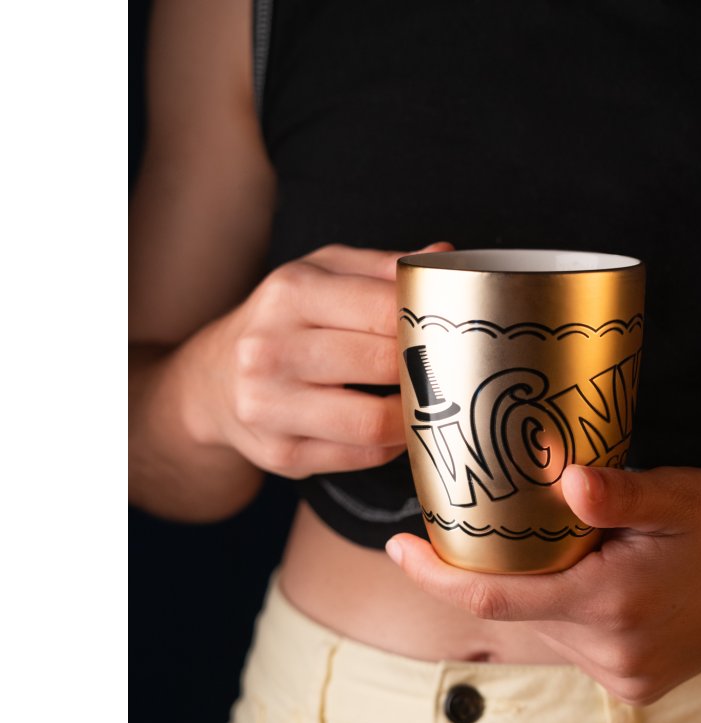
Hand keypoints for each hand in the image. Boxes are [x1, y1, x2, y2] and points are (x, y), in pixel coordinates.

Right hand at [181, 241, 453, 477]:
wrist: (214, 381)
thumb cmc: (284, 320)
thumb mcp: (322, 275)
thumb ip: (383, 267)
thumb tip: (444, 256)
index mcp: (290, 293)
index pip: (383, 310)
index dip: (429, 325)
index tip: (454, 333)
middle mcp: (270, 348)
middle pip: (381, 365)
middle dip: (428, 370)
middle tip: (454, 371)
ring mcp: (270, 406)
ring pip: (372, 422)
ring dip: (415, 416)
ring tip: (431, 403)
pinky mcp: (280, 452)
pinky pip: (360, 456)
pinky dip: (391, 444)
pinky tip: (397, 427)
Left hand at [387, 465, 700, 704]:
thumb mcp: (681, 496)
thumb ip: (618, 493)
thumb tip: (560, 476)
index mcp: (614, 608)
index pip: (498, 599)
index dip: (436, 576)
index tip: (395, 548)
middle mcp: (613, 655)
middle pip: (517, 613)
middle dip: (489, 570)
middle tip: (476, 520)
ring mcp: (627, 674)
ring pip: (544, 627)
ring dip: (531, 586)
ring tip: (542, 536)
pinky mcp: (639, 677)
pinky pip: (573, 640)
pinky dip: (560, 604)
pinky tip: (577, 567)